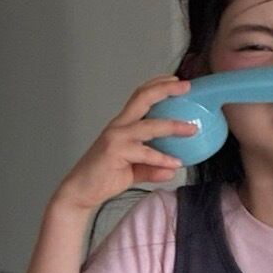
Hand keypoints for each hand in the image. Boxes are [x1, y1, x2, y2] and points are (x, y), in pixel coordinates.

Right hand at [52, 74, 198, 213]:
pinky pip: (145, 153)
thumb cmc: (102, 178)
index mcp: (121, 125)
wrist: (80, 192)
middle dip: (165, 89)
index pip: (139, 96)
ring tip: (192, 129)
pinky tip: (175, 164)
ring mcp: (115, 138)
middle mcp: (118, 126)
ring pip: (149, 126)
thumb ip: (151, 167)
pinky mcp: (115, 152)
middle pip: (143, 98)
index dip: (157, 84)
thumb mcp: (132, 171)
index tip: (176, 80)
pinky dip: (162, 158)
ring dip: (173, 126)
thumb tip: (171, 170)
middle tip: (186, 86)